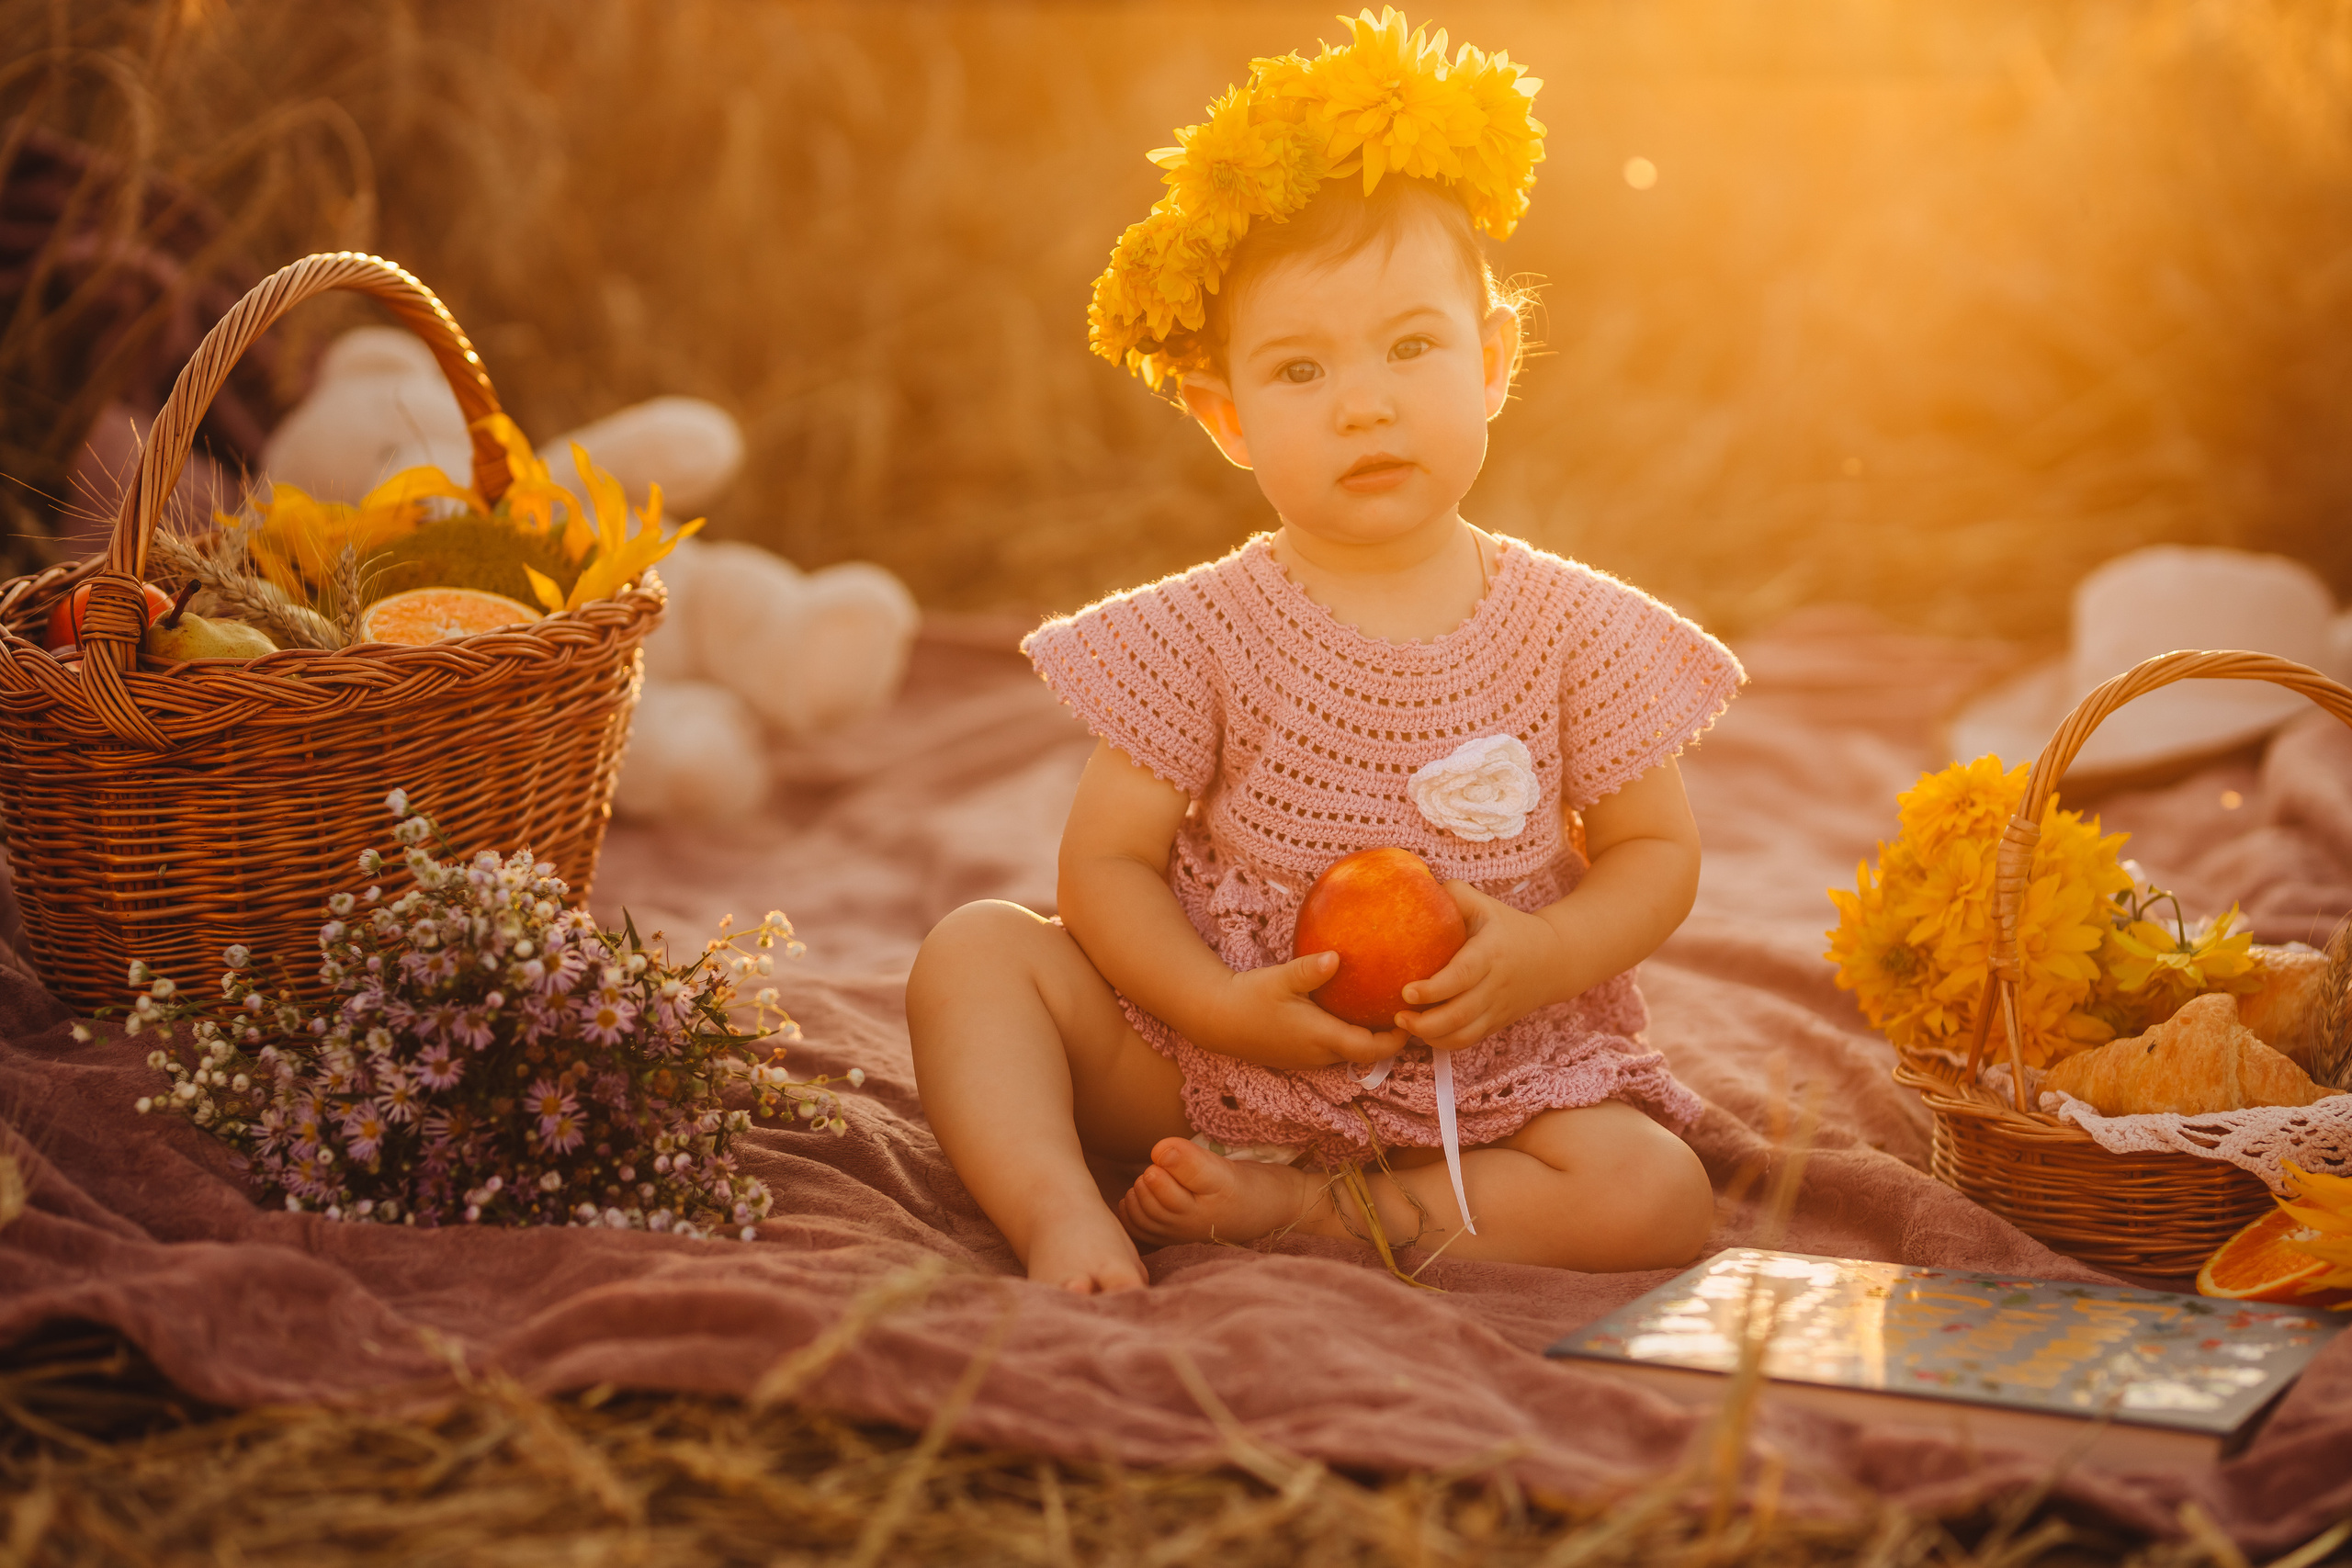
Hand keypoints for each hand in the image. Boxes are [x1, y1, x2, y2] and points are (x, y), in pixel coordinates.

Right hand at [1195, 950, 1409, 1070]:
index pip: (1370, 1049)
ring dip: (1368, 1037)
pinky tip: (1350, 1010)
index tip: (1413, 1019)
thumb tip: (1337, 956)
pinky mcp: (1299, 1052)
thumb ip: (1309, 970)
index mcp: (1321, 1038)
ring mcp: (1308, 1057)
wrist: (1216, 1019)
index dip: (1396, 1040)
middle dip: (1388, 1037)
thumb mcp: (1279, 979)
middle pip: (1365, 1053)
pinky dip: (1348, 1034)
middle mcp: (1319, 1054)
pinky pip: (1333, 1048)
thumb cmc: (1249, 998)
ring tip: (1384, 1009)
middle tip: (1405, 1010)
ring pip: (1349, 1052)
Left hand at [1395, 882, 1571, 1051]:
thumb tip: (1413, 887)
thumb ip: (1452, 895)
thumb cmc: (1508, 927)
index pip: (1462, 975)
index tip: (1406, 991)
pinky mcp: (1497, 1023)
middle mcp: (1496, 984)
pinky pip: (1469, 1040)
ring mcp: (1497, 1008)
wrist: (1555, 959)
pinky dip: (1445, 1042)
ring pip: (1464, 1034)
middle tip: (1398, 1015)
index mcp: (1491, 952)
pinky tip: (1424, 1033)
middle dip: (1425, 1022)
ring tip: (1406, 1025)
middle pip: (1460, 1014)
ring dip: (1432, 1036)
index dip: (1434, 988)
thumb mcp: (1485, 904)